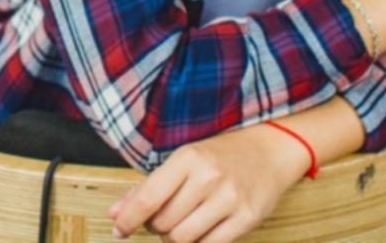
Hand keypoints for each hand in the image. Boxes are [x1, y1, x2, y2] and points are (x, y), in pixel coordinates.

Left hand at [110, 125, 308, 242]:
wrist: (269, 152)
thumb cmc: (219, 156)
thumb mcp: (182, 160)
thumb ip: (147, 187)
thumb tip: (116, 213)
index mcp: (187, 158)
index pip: (148, 198)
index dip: (128, 219)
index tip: (118, 230)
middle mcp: (208, 177)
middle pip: (164, 223)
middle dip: (155, 226)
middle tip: (162, 218)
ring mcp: (230, 199)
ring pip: (184, 239)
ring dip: (174, 238)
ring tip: (181, 225)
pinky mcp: (247, 218)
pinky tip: (200, 231)